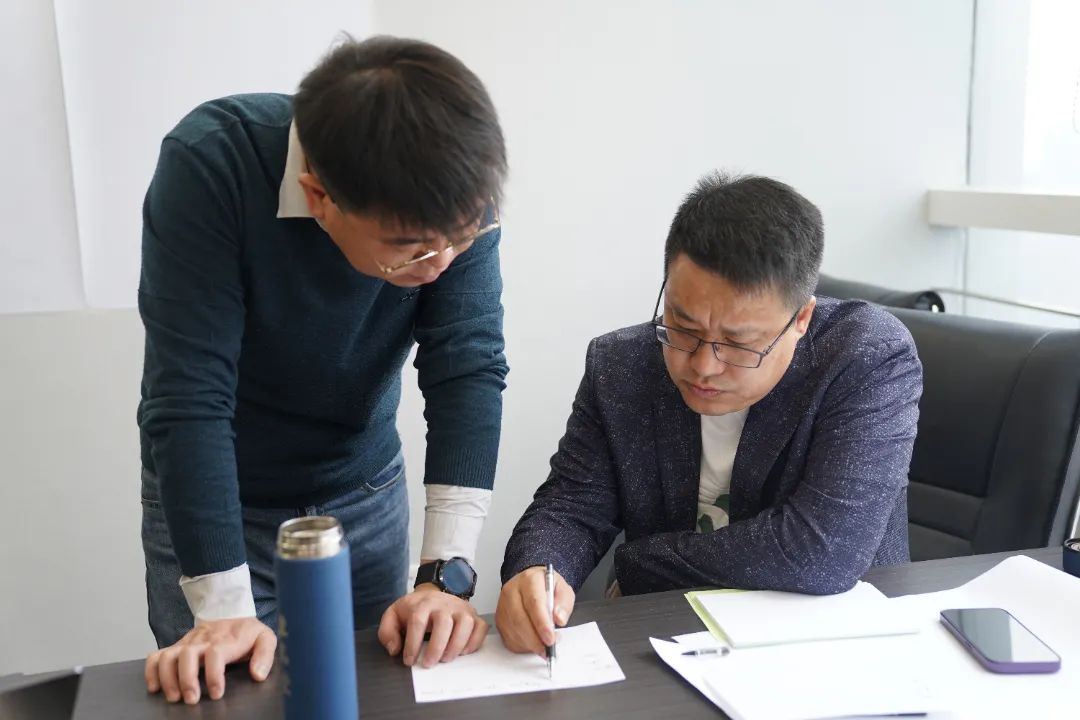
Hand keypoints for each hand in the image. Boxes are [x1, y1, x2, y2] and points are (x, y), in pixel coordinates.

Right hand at [145, 617, 275, 703]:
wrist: (231, 613)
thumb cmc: (247, 632)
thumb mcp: (265, 638)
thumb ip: (265, 656)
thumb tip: (258, 675)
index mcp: (226, 639)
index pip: (215, 653)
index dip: (214, 675)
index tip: (216, 694)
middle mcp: (203, 640)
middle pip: (187, 654)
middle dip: (186, 679)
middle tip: (191, 700)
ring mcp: (187, 643)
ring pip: (168, 655)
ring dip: (166, 677)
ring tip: (173, 697)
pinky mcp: (177, 646)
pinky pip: (157, 655)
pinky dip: (151, 670)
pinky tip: (154, 687)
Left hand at [377, 585, 487, 666]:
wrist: (433, 594)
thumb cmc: (414, 610)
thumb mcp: (394, 616)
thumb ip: (387, 632)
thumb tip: (394, 650)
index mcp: (422, 603)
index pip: (418, 622)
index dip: (413, 644)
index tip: (409, 661)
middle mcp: (444, 604)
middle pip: (443, 623)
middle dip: (436, 647)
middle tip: (428, 664)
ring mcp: (461, 609)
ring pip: (465, 624)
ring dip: (456, 645)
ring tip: (446, 659)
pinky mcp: (474, 615)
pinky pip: (480, 628)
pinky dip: (474, 642)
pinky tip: (462, 652)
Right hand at [495, 566, 574, 655]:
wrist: (532, 584)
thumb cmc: (547, 587)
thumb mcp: (563, 589)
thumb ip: (564, 602)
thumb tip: (559, 618)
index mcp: (529, 580)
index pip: (534, 603)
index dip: (542, 624)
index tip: (551, 638)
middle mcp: (512, 591)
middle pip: (520, 619)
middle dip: (536, 639)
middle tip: (549, 647)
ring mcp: (503, 605)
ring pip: (513, 631)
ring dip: (530, 644)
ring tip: (544, 646)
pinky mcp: (499, 620)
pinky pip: (508, 639)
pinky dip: (522, 646)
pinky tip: (533, 644)